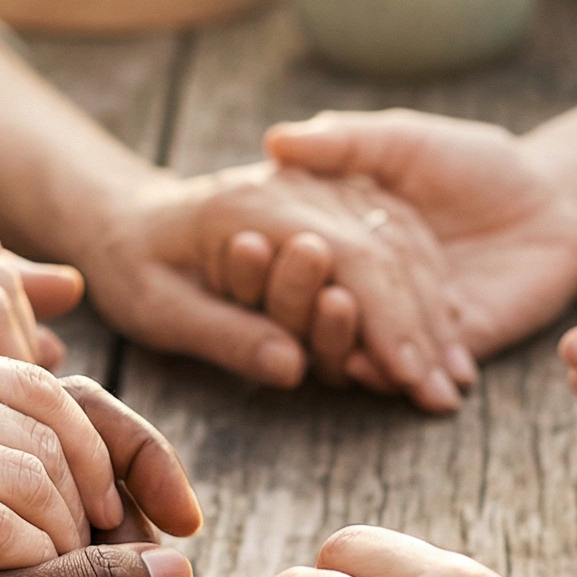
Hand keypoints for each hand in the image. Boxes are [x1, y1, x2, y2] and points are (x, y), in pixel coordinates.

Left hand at [79, 164, 469, 411]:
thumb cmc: (133, 268)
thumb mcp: (159, 309)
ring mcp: (320, 186)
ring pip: (401, 242)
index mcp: (250, 210)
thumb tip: (293, 368)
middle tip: (445, 391)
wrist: (124, 214)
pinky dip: (426, 286)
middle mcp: (295, 188)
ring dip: (434, 310)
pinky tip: (444, 333)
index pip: (347, 260)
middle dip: (421, 325)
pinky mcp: (334, 196)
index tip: (411, 376)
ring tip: (452, 376)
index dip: (386, 321)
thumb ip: (227, 335)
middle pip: (386, 251)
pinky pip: (397, 235)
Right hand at [265, 110, 576, 366]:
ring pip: (350, 348)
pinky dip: (388, 376)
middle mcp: (363, 285)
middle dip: (301, 311)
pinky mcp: (437, 355)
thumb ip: (345, 142)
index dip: (267, 257)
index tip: (244, 248)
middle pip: (312, 308)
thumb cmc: (480, 163)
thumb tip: (275, 139)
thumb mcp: (404, 141)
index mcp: (342, 236)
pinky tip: (386, 373)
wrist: (558, 203)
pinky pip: (403, 374)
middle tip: (303, 298)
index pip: (292, 257)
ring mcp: (399, 324)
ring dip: (343, 351)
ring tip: (344, 346)